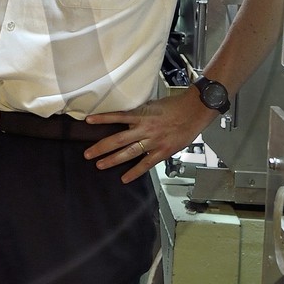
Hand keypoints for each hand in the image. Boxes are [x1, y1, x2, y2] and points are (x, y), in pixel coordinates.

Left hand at [82, 93, 213, 182]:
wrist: (195, 111)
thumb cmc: (175, 106)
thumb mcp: (153, 105)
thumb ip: (140, 113)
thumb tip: (128, 119)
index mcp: (142, 115)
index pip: (117, 117)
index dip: (102, 119)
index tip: (88, 121)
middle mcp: (145, 129)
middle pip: (118, 139)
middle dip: (101, 147)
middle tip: (88, 154)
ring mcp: (153, 142)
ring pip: (129, 153)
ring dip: (113, 160)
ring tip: (99, 165)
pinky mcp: (162, 152)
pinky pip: (146, 164)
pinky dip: (135, 172)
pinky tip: (124, 178)